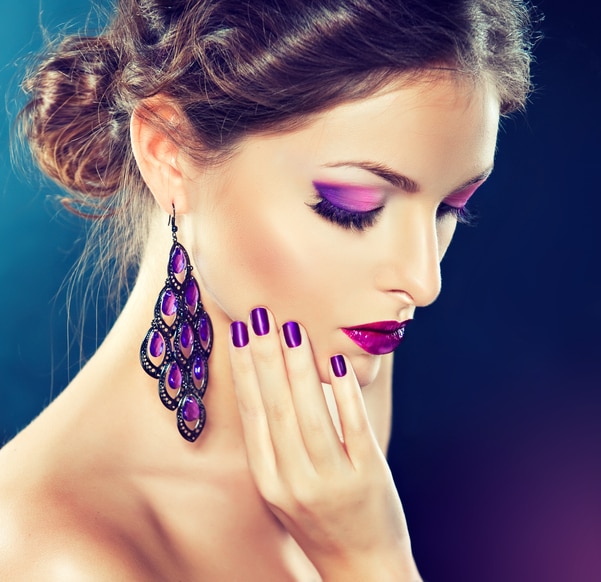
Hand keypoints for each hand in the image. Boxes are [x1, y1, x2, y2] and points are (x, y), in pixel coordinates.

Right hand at [228, 307, 420, 581]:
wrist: (362, 567)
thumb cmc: (317, 520)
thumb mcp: (284, 488)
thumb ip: (276, 443)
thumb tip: (271, 383)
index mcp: (268, 480)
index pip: (252, 415)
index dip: (245, 371)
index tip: (240, 334)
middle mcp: (294, 481)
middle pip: (276, 407)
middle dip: (266, 357)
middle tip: (260, 315)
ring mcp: (332, 480)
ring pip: (310, 413)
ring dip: (299, 367)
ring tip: (292, 329)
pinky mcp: (368, 477)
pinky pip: (353, 427)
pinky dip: (344, 393)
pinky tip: (335, 363)